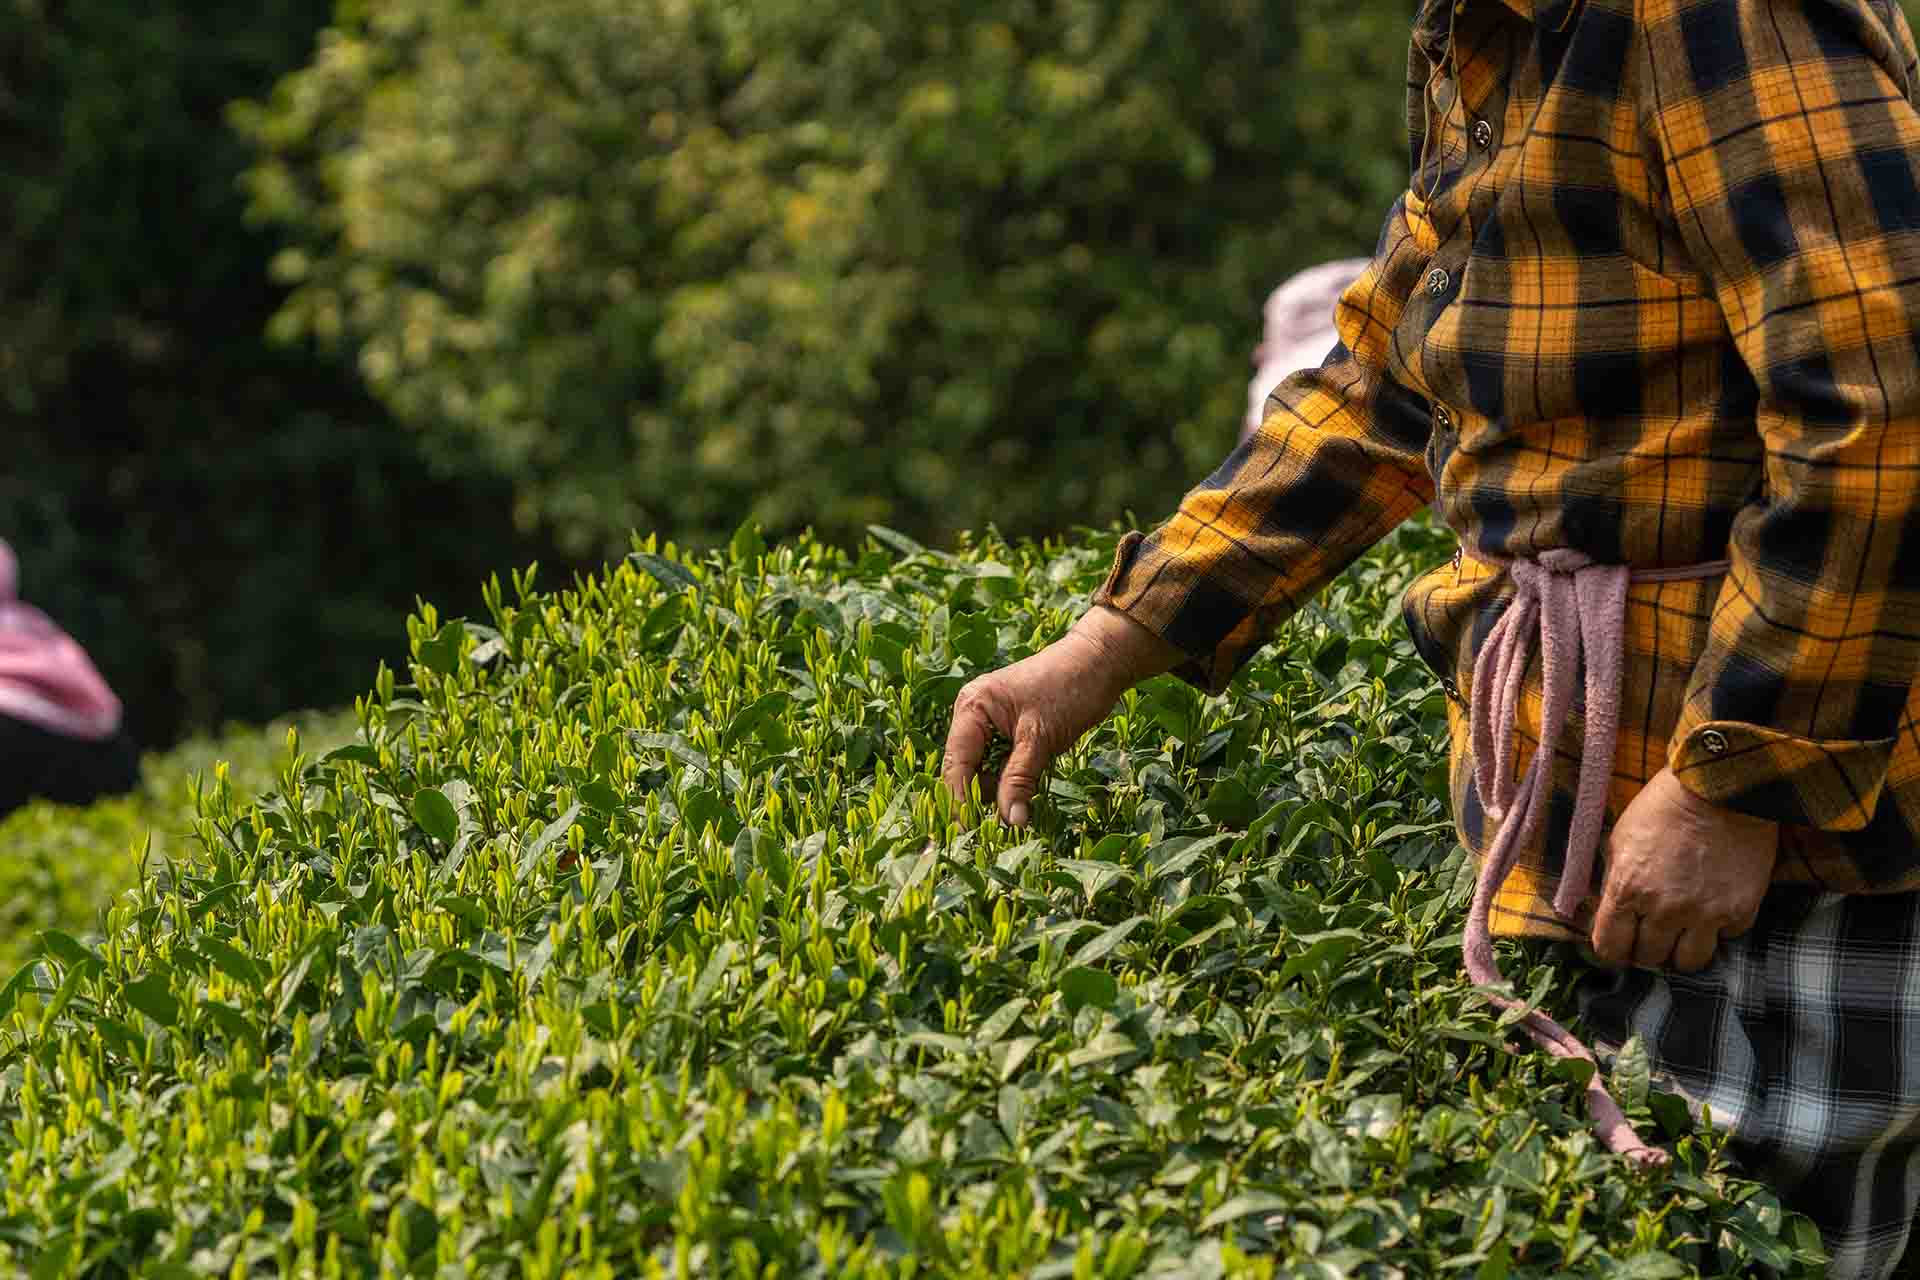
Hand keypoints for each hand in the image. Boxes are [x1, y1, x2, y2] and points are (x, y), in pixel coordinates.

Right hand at [941, 606, 1181, 825]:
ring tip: (1016, 813)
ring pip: (983, 770)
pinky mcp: (1008, 730)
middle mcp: (973, 714)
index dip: (962, 801)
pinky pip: (1000, 763)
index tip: (970, 834)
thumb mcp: (1041, 740)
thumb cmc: (1069, 690)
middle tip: (998, 829)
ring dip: (998, 791)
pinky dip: (1010, 781)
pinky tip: (1023, 795)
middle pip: (965, 770)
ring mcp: (989, 722)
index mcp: (972, 708)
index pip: (957, 764)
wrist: (1101, 661)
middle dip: (980, 798)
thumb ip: (1020, 781)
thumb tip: (1010, 823)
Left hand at [1591, 766, 1779, 971]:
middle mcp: (1665, 909)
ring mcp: (1705, 914)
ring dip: (1680, 950)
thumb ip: (1612, 881)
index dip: (1611, 949)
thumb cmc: (1662, 808)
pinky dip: (1718, 929)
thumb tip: (1604, 912)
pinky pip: (1725, 939)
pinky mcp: (1740, 911)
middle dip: (1645, 949)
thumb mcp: (1619, 839)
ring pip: (1688, 963)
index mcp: (1627, 890)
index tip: (1617, 944)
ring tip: (1680, 932)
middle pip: (1648, 958)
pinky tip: (1712, 907)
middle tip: (1650, 934)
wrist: (1720, 788)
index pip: (1609, 947)